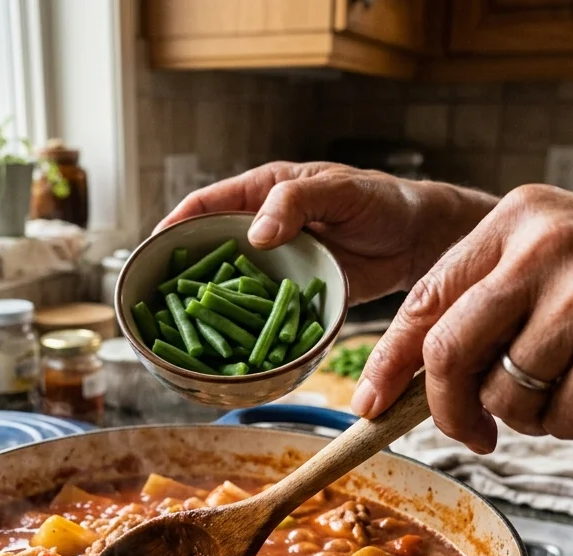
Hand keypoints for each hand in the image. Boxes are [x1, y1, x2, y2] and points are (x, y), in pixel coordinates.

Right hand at [157, 161, 495, 303]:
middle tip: (155, 299)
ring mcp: (275, 265)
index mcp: (264, 193)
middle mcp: (262, 229)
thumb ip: (295, 204)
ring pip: (230, 285)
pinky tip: (228, 347)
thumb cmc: (382, 202)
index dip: (175, 225)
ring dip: (209, 307)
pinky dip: (243, 328)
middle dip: (181, 273)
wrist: (420, 240)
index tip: (152, 249)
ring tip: (181, 330)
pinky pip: (258, 312)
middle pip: (208, 250)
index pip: (206, 204)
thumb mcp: (340, 191)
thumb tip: (255, 235)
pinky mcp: (291, 295)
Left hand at [353, 184, 572, 450]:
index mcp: (521, 218)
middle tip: (472, 433)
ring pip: (504, 395)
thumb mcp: (567, 257)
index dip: (390, 358)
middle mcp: (545, 247)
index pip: (426, 296)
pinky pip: (562, 420)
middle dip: (446, 409)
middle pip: (447, 350)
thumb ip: (496, 299)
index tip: (370, 401)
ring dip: (533, 414)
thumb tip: (415, 371)